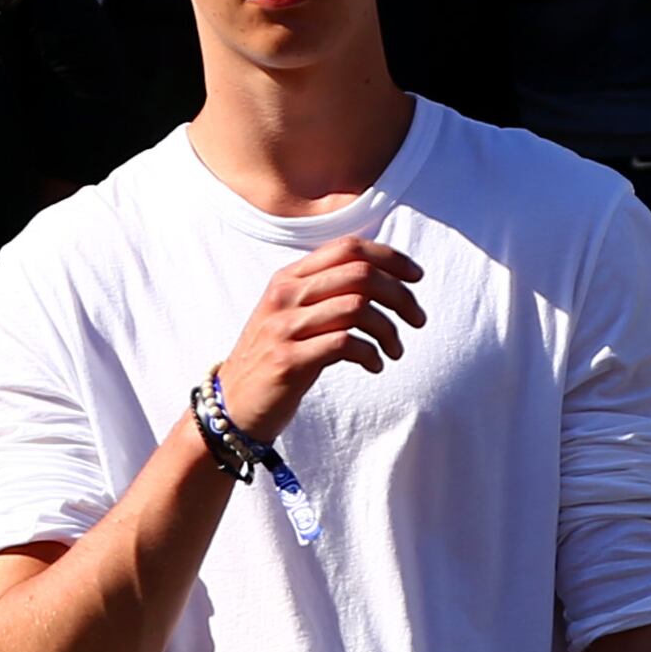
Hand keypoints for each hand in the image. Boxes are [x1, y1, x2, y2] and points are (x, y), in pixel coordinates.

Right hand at [215, 234, 425, 445]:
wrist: (233, 404)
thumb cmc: (274, 357)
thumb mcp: (294, 315)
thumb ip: (326, 293)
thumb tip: (382, 278)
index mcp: (288, 277)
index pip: (347, 247)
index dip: (390, 256)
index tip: (416, 276)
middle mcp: (284, 295)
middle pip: (359, 274)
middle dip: (400, 294)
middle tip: (418, 319)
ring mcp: (284, 327)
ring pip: (357, 307)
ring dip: (389, 329)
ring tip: (396, 349)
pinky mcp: (288, 360)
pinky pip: (344, 344)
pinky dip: (371, 353)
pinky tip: (375, 365)